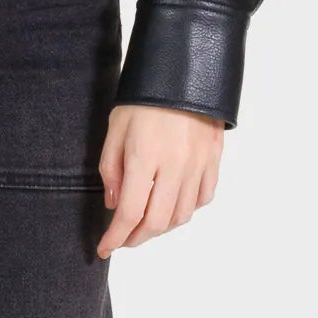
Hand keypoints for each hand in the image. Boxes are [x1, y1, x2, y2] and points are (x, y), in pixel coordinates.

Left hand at [96, 103, 223, 256]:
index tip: (104, 248)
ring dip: (161, 228)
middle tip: (123, 240)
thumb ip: (111, 168)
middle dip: (136, 238)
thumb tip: (114, 205)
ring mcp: (198, 165)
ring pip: (181, 216)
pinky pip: (203, 198)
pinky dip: (187, 210)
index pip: (130, 213)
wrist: (184, 70)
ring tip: (145, 224)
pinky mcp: (213, 160)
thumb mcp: (116, 126)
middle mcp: (174, 166)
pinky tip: (173, 205)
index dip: (115, 237)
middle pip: (157, 222)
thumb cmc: (143, 97)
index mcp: (144, 156)